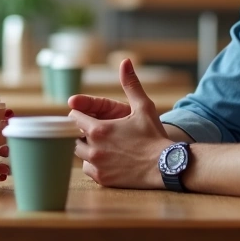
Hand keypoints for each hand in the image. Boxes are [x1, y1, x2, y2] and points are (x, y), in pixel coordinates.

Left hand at [69, 59, 170, 189]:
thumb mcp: (143, 106)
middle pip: (73, 137)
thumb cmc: (154, 135)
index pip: (74, 118)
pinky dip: (94, 164)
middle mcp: (94, 148)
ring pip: (80, 154)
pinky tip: (107, 159)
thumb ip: (130, 84)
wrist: (166, 166)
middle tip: (99, 132)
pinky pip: (88, 169)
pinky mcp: (103, 179)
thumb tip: (125, 61)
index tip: (89, 116)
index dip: (81, 115)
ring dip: (87, 148)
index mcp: (99, 129)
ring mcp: (97, 165)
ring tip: (103, 145)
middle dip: (83, 133)